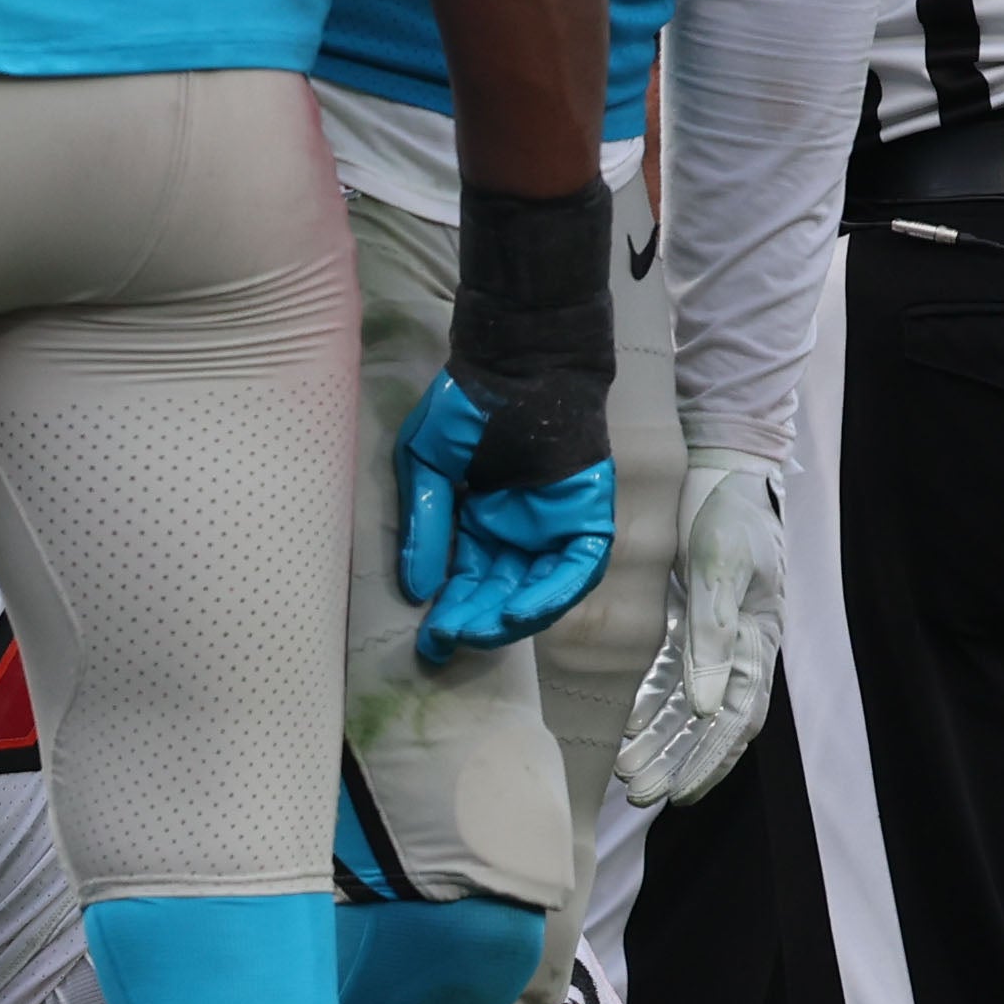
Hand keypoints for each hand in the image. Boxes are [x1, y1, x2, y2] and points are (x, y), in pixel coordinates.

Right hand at [391, 368, 617, 661]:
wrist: (517, 361)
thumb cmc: (465, 405)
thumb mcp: (425, 466)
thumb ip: (425, 526)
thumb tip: (417, 589)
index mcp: (478, 523)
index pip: (465, 582)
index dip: (448, 613)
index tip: (428, 641)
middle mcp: (517, 531)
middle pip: (499, 592)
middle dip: (474, 620)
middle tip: (448, 640)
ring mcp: (554, 525)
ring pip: (539, 589)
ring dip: (512, 616)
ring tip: (481, 631)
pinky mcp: (586, 515)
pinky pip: (577, 566)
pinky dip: (554, 593)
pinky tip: (521, 611)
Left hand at [616, 449, 785, 806]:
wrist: (718, 470)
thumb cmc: (723, 513)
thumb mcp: (717, 568)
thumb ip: (709, 635)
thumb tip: (706, 708)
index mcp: (760, 636)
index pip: (739, 715)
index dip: (709, 757)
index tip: (679, 792)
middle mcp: (744, 644)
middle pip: (716, 721)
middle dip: (680, 761)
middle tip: (639, 793)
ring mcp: (720, 636)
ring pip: (694, 707)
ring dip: (664, 743)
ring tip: (631, 777)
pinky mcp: (694, 624)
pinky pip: (677, 679)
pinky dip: (656, 708)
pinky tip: (632, 733)